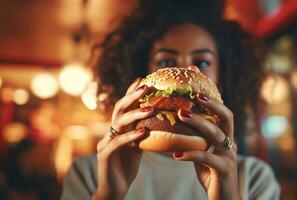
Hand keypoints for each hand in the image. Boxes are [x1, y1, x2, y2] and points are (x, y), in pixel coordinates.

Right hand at [92, 78, 153, 199]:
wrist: (115, 189)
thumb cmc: (127, 167)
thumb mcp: (138, 147)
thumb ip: (144, 133)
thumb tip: (162, 120)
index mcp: (117, 129)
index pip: (124, 106)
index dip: (131, 92)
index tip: (142, 80)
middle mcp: (109, 132)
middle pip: (119, 109)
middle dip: (133, 96)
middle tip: (147, 87)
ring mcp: (105, 142)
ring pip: (118, 122)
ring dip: (135, 114)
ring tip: (151, 109)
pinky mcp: (104, 155)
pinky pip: (117, 142)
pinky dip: (130, 136)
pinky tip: (143, 132)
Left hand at [174, 93, 239, 199]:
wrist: (224, 199)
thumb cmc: (212, 175)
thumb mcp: (204, 154)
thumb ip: (197, 141)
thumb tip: (177, 127)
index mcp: (226, 138)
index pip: (223, 114)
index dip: (213, 100)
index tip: (198, 89)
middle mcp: (230, 144)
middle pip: (226, 118)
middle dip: (212, 104)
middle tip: (194, 96)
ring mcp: (229, 157)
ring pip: (216, 134)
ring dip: (199, 123)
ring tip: (180, 115)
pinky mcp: (224, 170)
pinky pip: (207, 158)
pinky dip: (191, 154)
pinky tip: (176, 154)